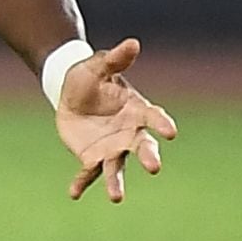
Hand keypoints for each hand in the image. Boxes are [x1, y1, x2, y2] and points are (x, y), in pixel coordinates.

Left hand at [55, 38, 179, 202]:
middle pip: (143, 147)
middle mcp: (130, 133)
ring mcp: (111, 148)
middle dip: (149, 156)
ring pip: (117, 167)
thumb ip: (115, 59)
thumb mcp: (98, 66)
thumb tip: (132, 42)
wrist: (70, 93)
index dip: (163, 124)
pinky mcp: (91, 157)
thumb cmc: (90, 78)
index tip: (171, 132)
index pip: (155, 117)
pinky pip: (87, 173)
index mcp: (137, 110)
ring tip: (116, 198)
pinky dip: (81, 183)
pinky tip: (73, 194)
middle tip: (154, 168)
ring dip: (116, 182)